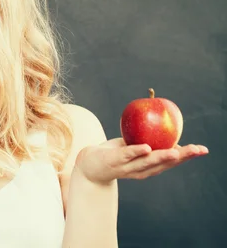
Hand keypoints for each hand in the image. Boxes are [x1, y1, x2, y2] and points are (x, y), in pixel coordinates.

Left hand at [74, 138, 208, 184]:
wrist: (89, 165)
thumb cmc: (115, 153)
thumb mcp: (134, 145)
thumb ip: (149, 138)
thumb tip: (164, 121)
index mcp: (149, 167)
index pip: (171, 162)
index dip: (187, 156)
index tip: (202, 150)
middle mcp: (141, 170)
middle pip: (164, 164)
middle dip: (181, 157)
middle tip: (197, 150)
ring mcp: (127, 167)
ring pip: (147, 162)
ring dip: (162, 157)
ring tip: (176, 152)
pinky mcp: (114, 162)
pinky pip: (127, 155)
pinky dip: (137, 151)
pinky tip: (146, 147)